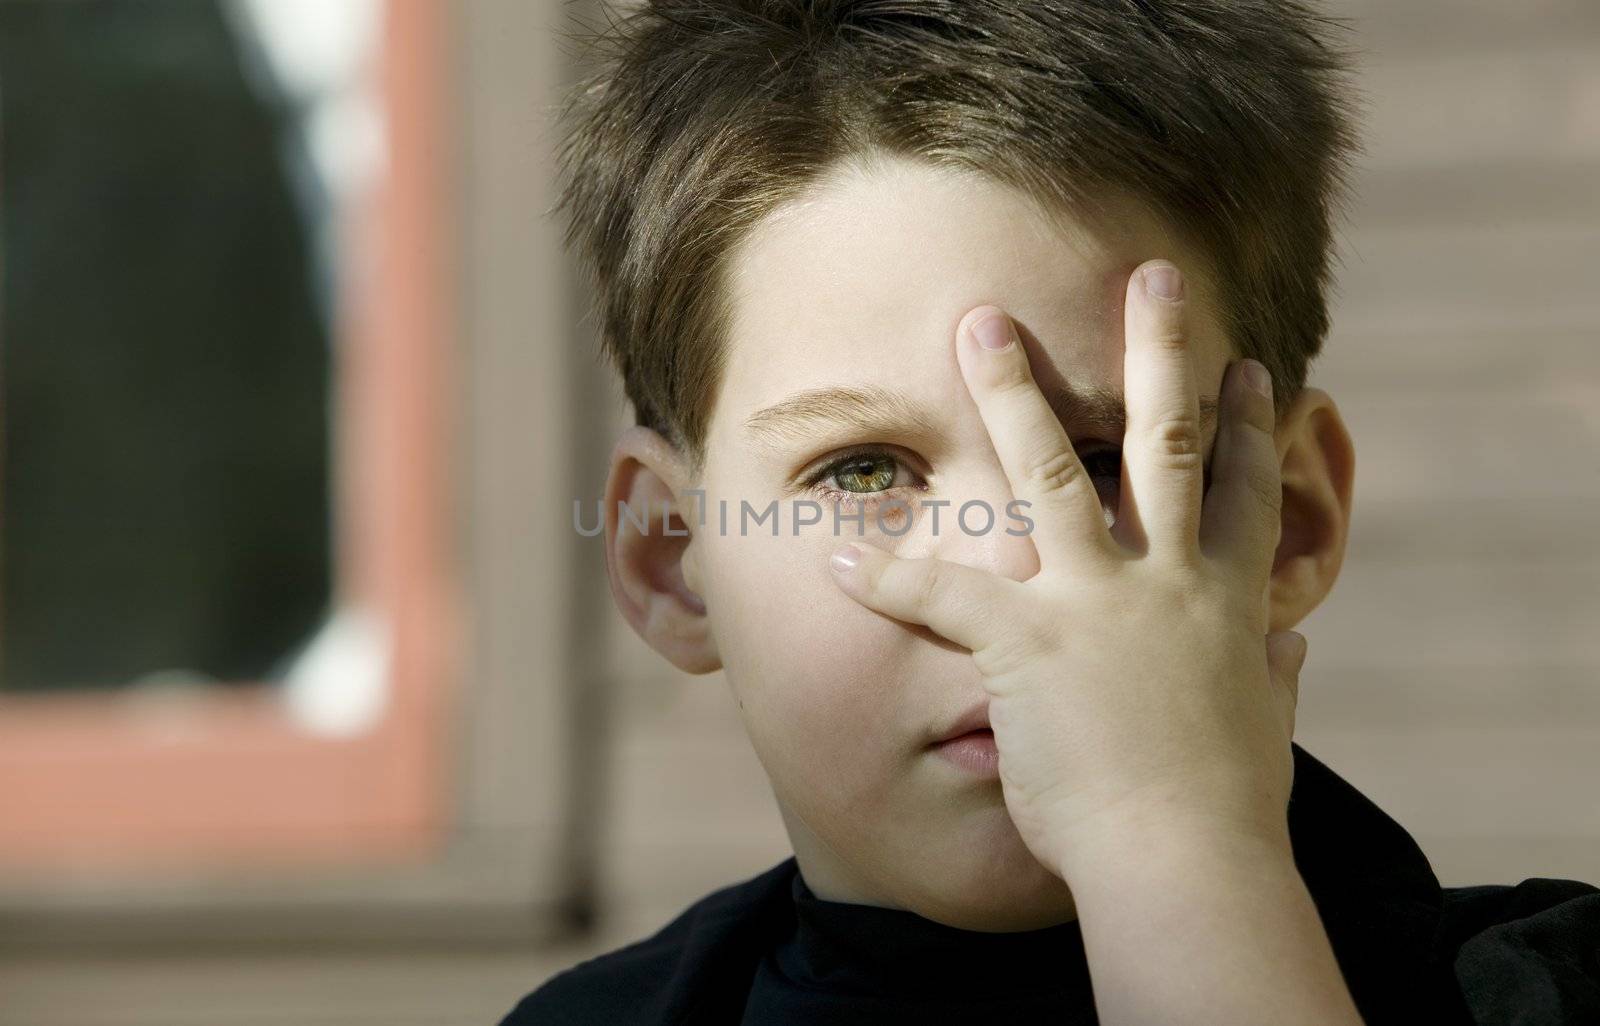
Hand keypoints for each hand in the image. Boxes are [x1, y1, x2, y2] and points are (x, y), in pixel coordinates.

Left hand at [826, 259, 1306, 882]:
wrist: (1186, 862)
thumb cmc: (1228, 809)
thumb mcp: (1265, 727)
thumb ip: (1274, 674)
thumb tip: (1295, 645)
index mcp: (1226, 600)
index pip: (1241, 489)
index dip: (1247, 421)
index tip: (1243, 362)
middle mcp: (1165, 580)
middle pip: (1162, 441)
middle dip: (1152, 351)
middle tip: (1146, 274)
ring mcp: (1093, 603)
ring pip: (1046, 472)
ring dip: (1008, 391)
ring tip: (975, 324)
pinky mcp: (1025, 644)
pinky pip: (940, 596)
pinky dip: (884, 578)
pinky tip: (834, 556)